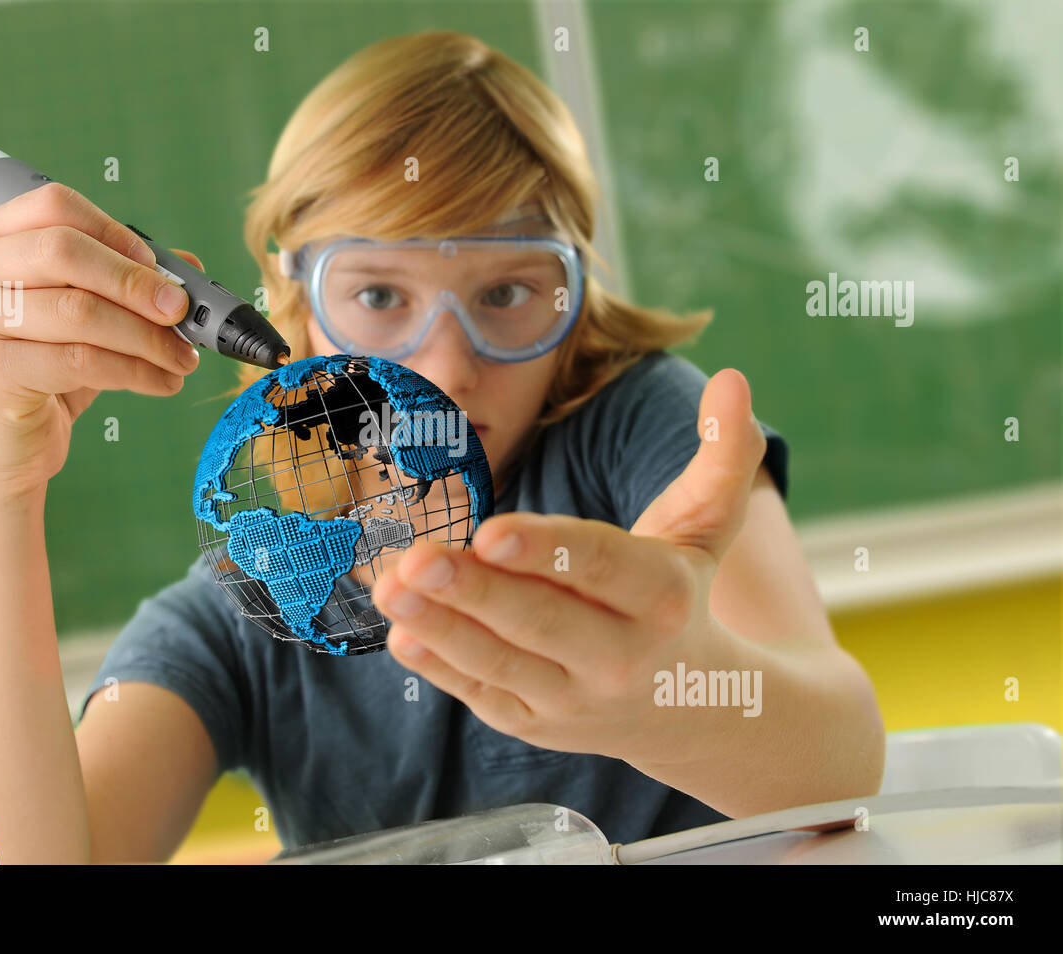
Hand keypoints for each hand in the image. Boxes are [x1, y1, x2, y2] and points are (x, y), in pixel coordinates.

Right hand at [0, 181, 205, 501]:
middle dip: (137, 283)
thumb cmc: (41, 372)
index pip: (55, 206)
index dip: (116, 233)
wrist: (0, 449)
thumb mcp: (84, 318)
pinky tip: (162, 382)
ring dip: (147, 337)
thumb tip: (191, 268)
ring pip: (79, 310)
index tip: (162, 269)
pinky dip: (134, 371)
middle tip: (182, 313)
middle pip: (66, 251)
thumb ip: (127, 284)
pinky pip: (80, 360)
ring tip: (182, 358)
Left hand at [369, 369, 768, 765]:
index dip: (546, 550)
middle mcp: (620, 656)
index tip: (489, 530)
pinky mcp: (536, 723)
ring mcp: (574, 697)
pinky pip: (482, 693)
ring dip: (441, 627)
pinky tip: (400, 634)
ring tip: (390, 588)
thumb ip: (722, 456)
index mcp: (662, 596)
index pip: (600, 566)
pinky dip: (439, 668)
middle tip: (418, 559)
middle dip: (477, 591)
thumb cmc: (683, 596)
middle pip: (541, 621)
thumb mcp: (708, 530)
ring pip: (501, 662)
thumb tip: (733, 380)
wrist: (694, 707)